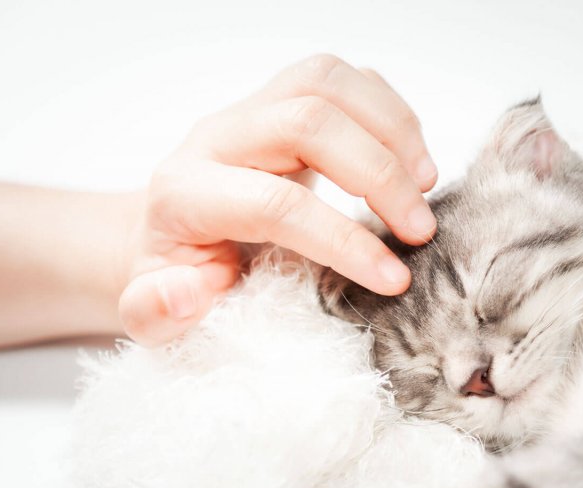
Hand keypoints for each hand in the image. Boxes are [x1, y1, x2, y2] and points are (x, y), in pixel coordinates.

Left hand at [119, 54, 437, 345]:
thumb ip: (157, 311)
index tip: (393, 279)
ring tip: (426, 186)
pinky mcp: (283, 99)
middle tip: (419, 230)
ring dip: (391, 130)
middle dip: (379, 175)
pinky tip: (411, 161)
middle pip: (307, 121)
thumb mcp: (157, 315)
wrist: (173, 239)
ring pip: (326, 80)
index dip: (341, 240)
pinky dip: (389, 112)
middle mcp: (216, 137)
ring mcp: (251, 110)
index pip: (273, 203)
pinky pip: (344, 78)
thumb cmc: (180, 282)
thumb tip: (189, 292)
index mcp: (186, 194)